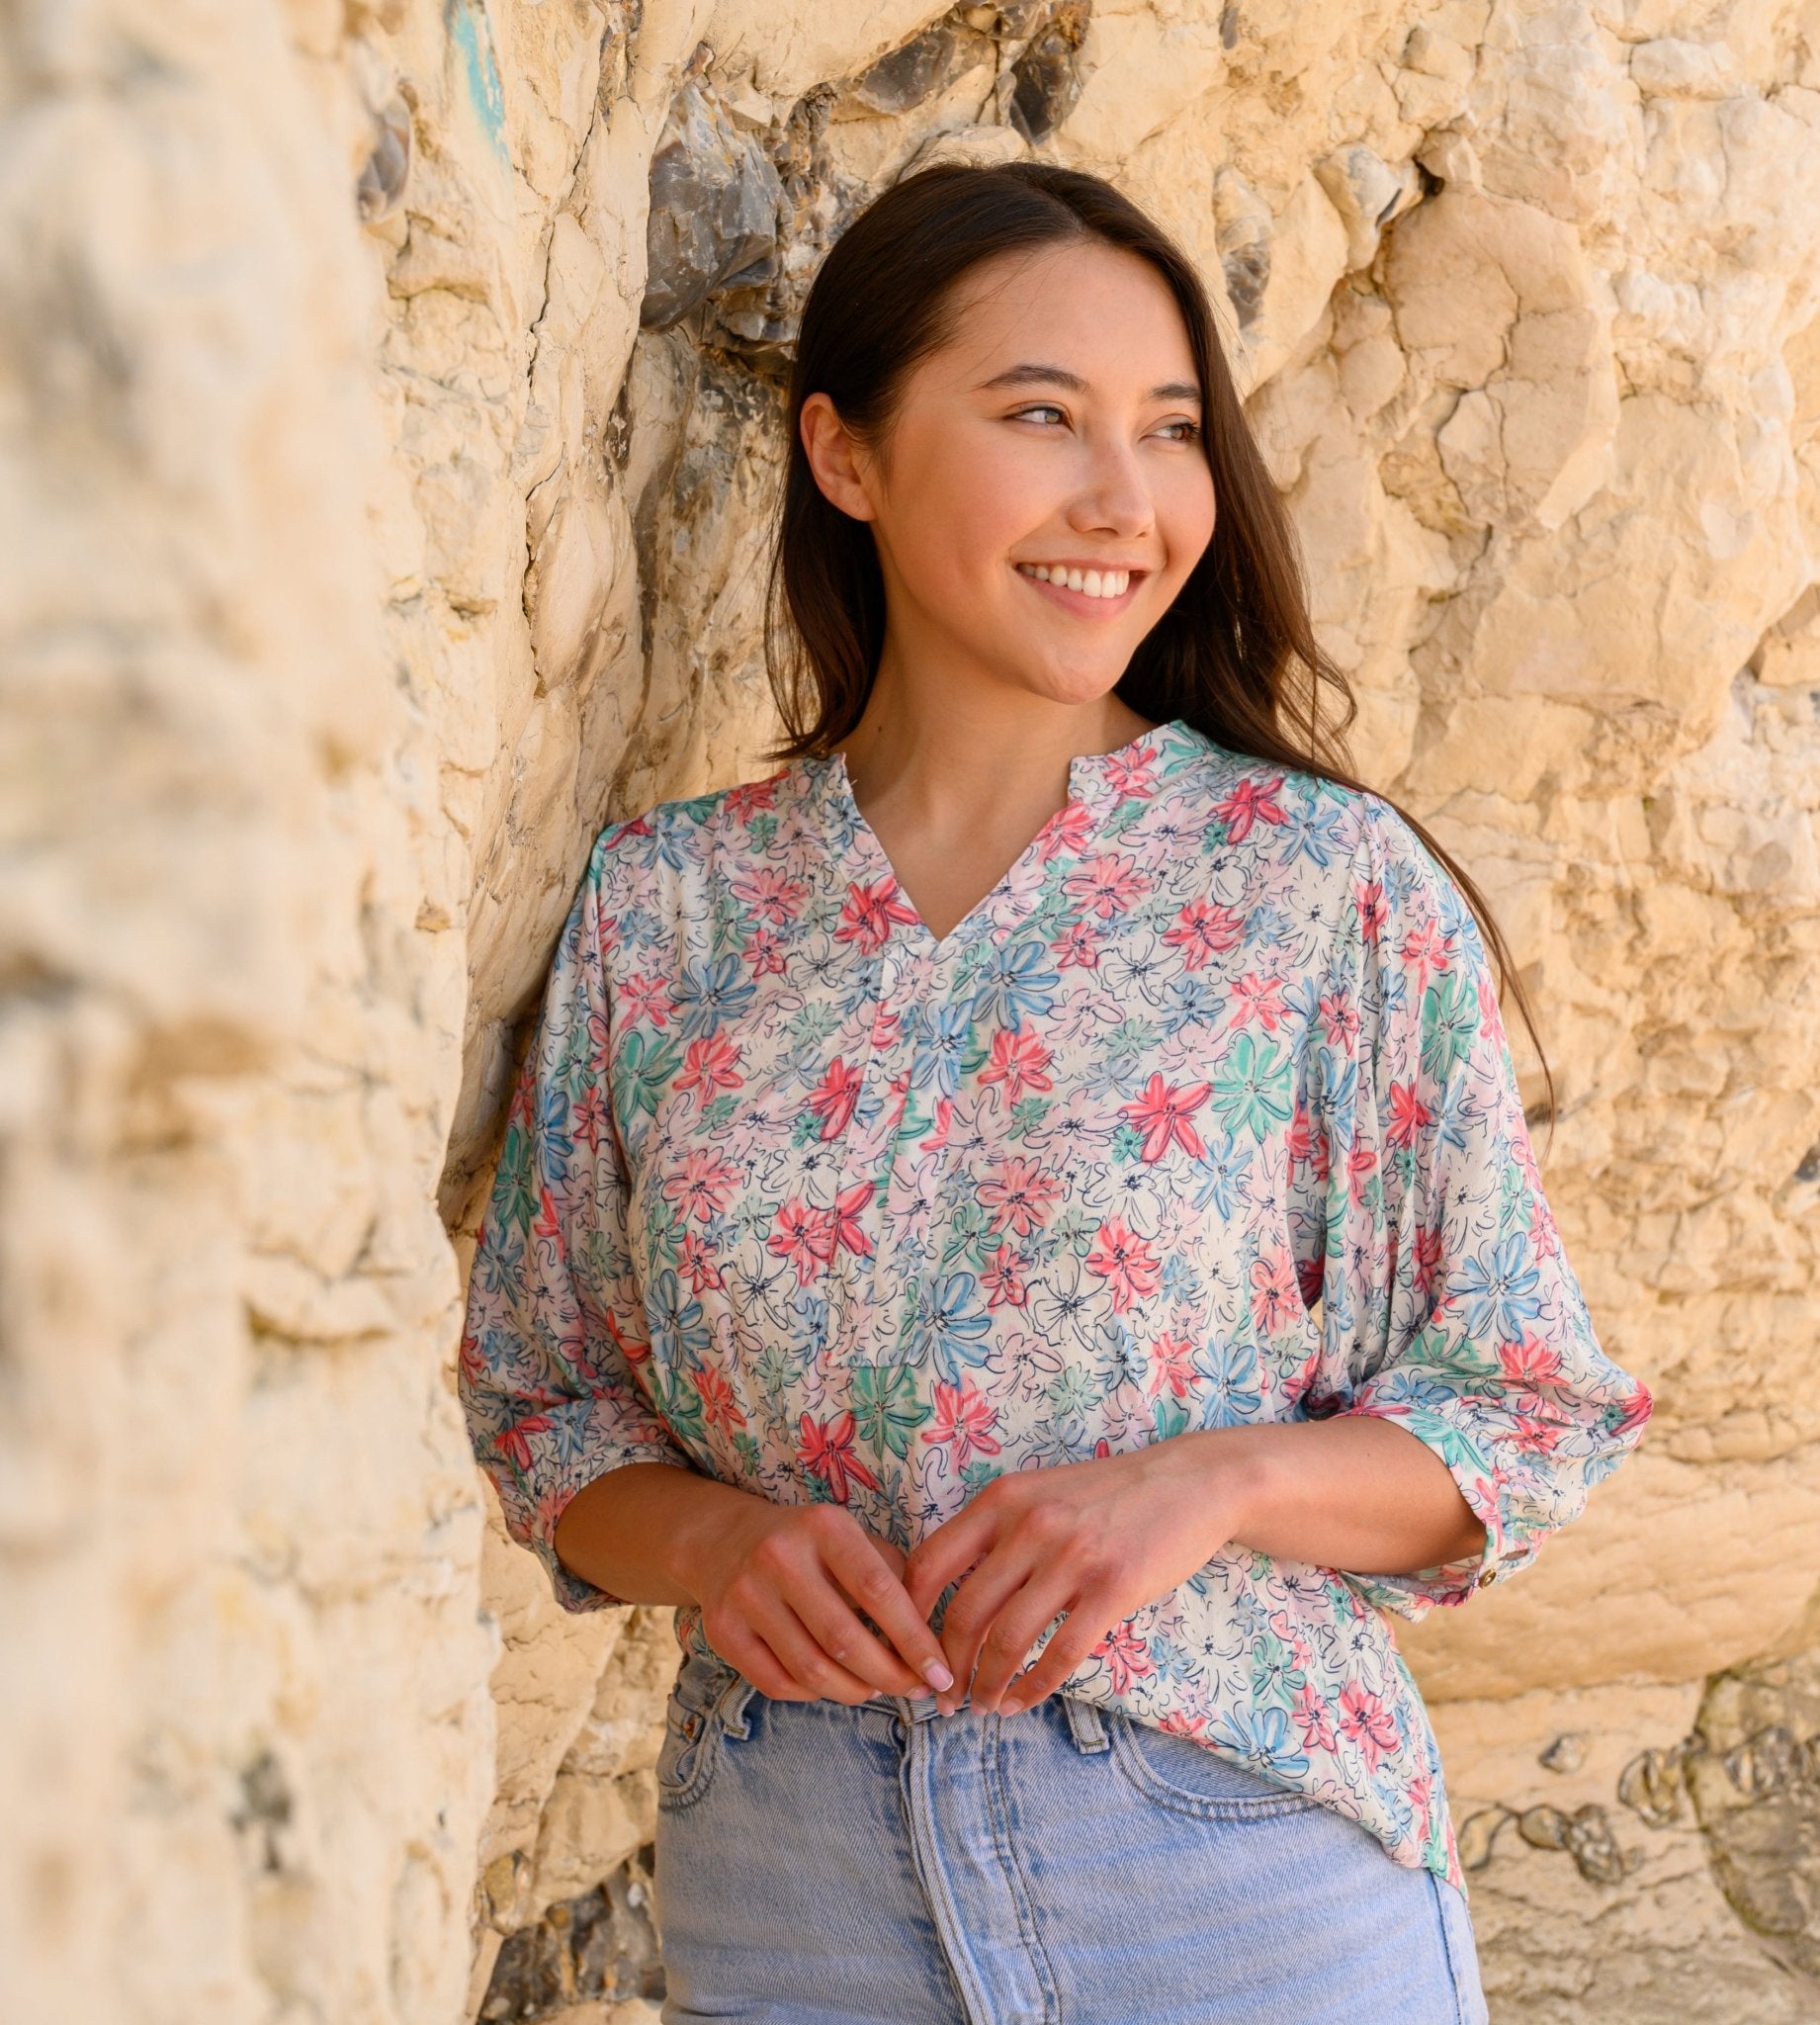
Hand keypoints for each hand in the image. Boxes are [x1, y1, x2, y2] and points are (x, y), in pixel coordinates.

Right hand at [679, 1497, 956, 1705]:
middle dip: (889, 1676)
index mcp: (823, 1526)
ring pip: (811, 1669)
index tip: (940, 1672)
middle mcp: (780, 1556)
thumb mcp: (851, 1538)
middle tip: (914, 1691)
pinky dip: (813, 1695)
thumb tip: (933, 1643)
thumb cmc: (810, 1546)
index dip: (914, 1638)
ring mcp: (745, 1594)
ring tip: (875, 1689)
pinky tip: (831, 1685)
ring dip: (854, 1692)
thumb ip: (894, 1577)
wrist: (725, 1540)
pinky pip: (777, 1683)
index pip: (878, 1590)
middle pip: (844, 1639)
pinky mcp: (722, 1629)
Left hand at [900, 1439, 1251, 1717]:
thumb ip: (996, 1533)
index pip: (930, 1563)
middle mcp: (1030, 1525)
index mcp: (1002, 1500)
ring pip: (1008, 1640)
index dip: (911, 1615)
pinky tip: (1023, 1702)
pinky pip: (1061, 1654)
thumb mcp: (1039, 1493)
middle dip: (948, 1666)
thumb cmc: (1107, 1495)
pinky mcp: (1113, 1588)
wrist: (1188, 1483)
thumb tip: (948, 1593)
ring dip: (988, 1684)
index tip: (911, 1649)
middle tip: (946, 1696)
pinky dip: (1034, 1688)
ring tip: (984, 1705)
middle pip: (965, 1612)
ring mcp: (1072, 1557)